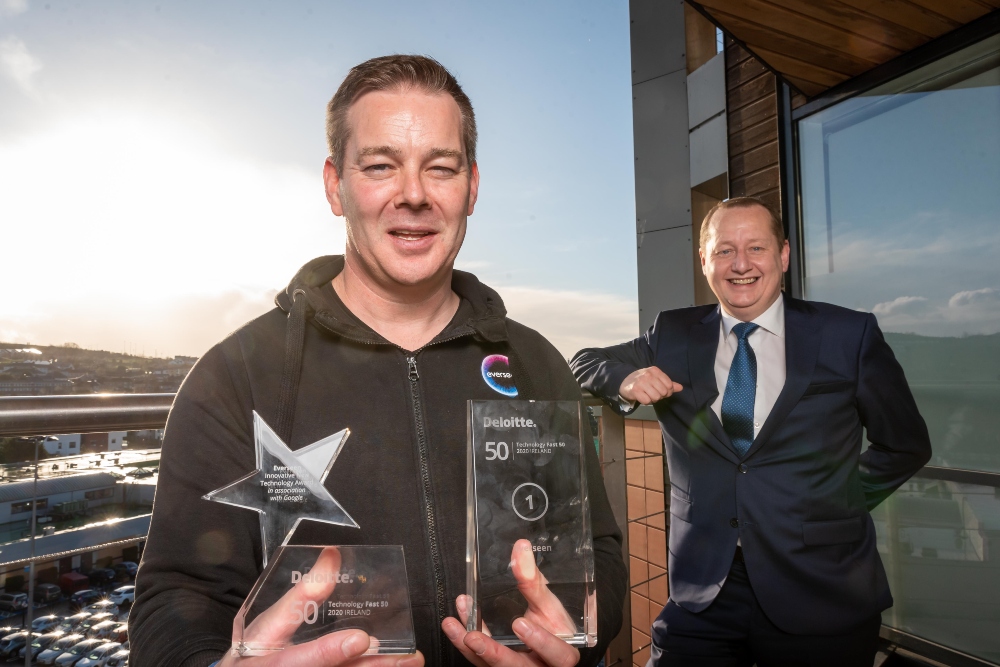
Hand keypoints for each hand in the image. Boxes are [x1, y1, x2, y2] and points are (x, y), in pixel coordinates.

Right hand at [220, 547, 422, 666]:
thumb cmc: (257, 648)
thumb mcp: (271, 620)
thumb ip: (301, 594)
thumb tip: (332, 556)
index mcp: (271, 663)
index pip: (299, 660)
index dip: (328, 652)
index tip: (360, 638)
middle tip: (404, 657)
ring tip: (410, 661)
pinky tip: (397, 666)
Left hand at [441, 539, 579, 666]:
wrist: (545, 639)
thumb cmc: (552, 624)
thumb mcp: (548, 605)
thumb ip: (534, 582)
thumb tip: (520, 547)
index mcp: (561, 655)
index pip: (559, 655)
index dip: (541, 642)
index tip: (520, 623)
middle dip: (494, 654)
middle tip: (473, 637)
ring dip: (470, 649)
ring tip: (455, 627)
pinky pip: (479, 661)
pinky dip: (464, 643)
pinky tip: (454, 625)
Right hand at [619, 366, 681, 404]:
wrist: (625, 381)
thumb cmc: (644, 380)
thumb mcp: (656, 379)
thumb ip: (669, 383)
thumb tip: (681, 388)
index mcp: (655, 370)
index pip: (669, 385)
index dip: (668, 391)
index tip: (661, 390)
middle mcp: (648, 375)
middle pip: (663, 392)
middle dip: (660, 395)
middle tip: (653, 393)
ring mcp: (641, 382)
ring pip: (656, 397)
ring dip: (653, 399)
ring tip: (648, 394)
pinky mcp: (635, 390)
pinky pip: (647, 401)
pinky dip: (645, 401)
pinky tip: (642, 396)